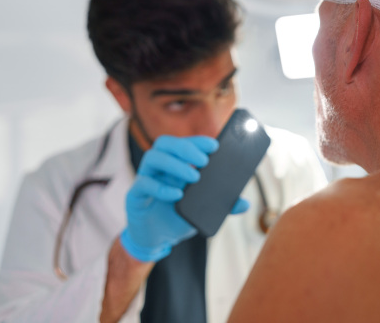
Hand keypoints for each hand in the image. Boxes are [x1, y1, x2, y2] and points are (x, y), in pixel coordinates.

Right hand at [120, 135, 248, 261]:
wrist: (156, 239)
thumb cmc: (178, 217)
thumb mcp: (203, 210)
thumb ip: (222, 205)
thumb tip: (244, 204)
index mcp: (174, 164)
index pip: (183, 143)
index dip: (197, 140)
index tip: (214, 145)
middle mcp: (159, 167)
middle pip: (165, 143)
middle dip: (186, 147)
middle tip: (204, 160)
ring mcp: (145, 178)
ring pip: (153, 157)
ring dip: (175, 164)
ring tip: (194, 176)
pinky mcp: (135, 195)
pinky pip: (143, 183)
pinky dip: (161, 187)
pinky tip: (177, 194)